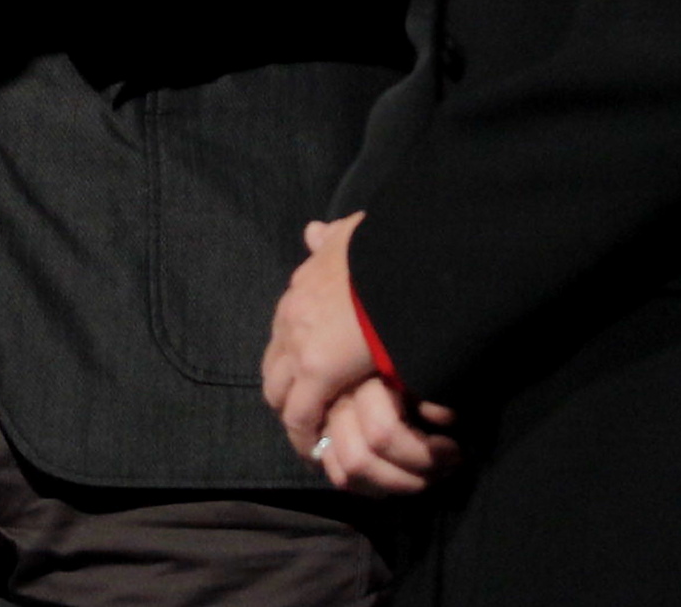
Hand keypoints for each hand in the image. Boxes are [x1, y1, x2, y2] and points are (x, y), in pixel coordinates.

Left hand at [264, 215, 454, 492]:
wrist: (406, 254)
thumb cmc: (389, 247)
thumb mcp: (352, 233)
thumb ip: (332, 238)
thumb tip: (313, 231)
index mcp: (302, 285)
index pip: (285, 331)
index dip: (294, 356)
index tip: (308, 375)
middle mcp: (292, 313)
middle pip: (274, 363)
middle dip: (288, 388)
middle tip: (309, 410)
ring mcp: (300, 342)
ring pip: (279, 392)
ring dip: (294, 413)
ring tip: (313, 435)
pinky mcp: (318, 371)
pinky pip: (301, 415)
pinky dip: (306, 435)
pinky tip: (318, 450)